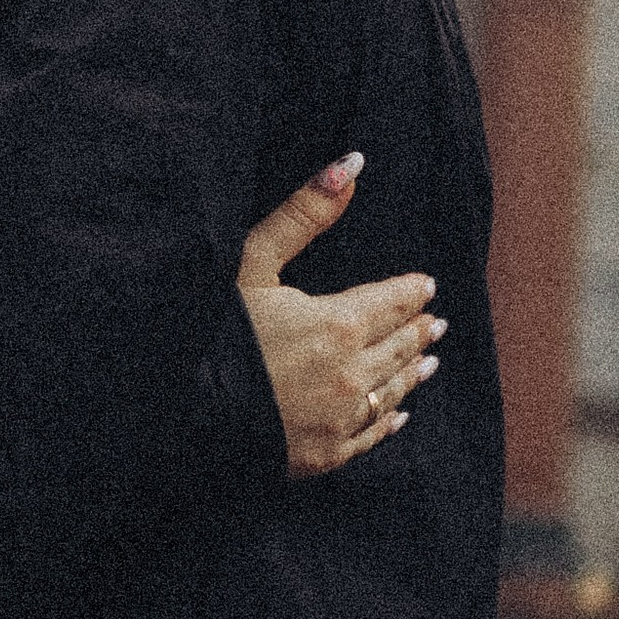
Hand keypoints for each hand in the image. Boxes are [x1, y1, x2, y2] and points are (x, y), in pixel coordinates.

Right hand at [237, 154, 442, 479]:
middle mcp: (351, 373)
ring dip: (412, 373)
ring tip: (429, 362)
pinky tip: (400, 416)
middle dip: (417, 331)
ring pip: (392, 391)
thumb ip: (304, 213)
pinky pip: (371, 435)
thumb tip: (352, 164)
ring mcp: (340, 418)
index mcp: (338, 323)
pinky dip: (390, 421)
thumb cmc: (213, 331)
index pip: (391, 302)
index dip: (411, 292)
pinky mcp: (324, 454)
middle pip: (397, 346)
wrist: (182, 414)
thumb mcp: (252, 261)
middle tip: (436, 323)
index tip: (426, 285)